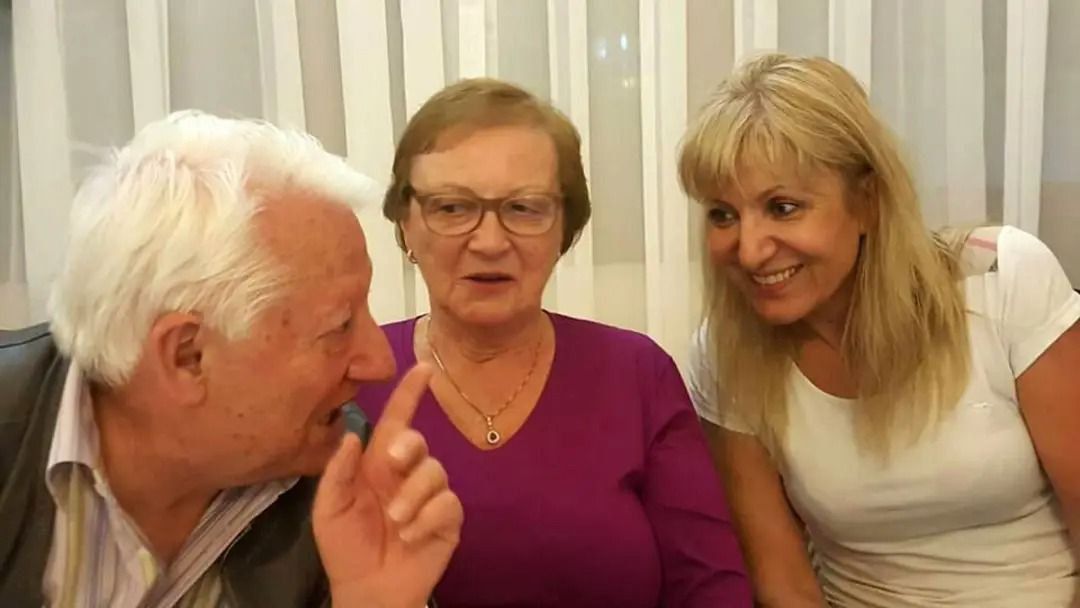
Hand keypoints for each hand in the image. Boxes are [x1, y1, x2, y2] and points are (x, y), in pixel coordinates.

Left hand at [313, 363, 462, 607]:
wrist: (367, 590)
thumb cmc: (346, 548)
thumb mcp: (328, 509)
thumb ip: (338, 472)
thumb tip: (353, 434)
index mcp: (378, 465)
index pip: (396, 422)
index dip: (409, 394)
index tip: (424, 369)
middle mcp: (407, 474)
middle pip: (419, 442)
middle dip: (408, 447)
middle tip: (393, 466)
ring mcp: (431, 496)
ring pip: (435, 472)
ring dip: (412, 496)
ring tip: (395, 522)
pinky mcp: (448, 519)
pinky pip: (447, 504)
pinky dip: (426, 519)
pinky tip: (410, 536)